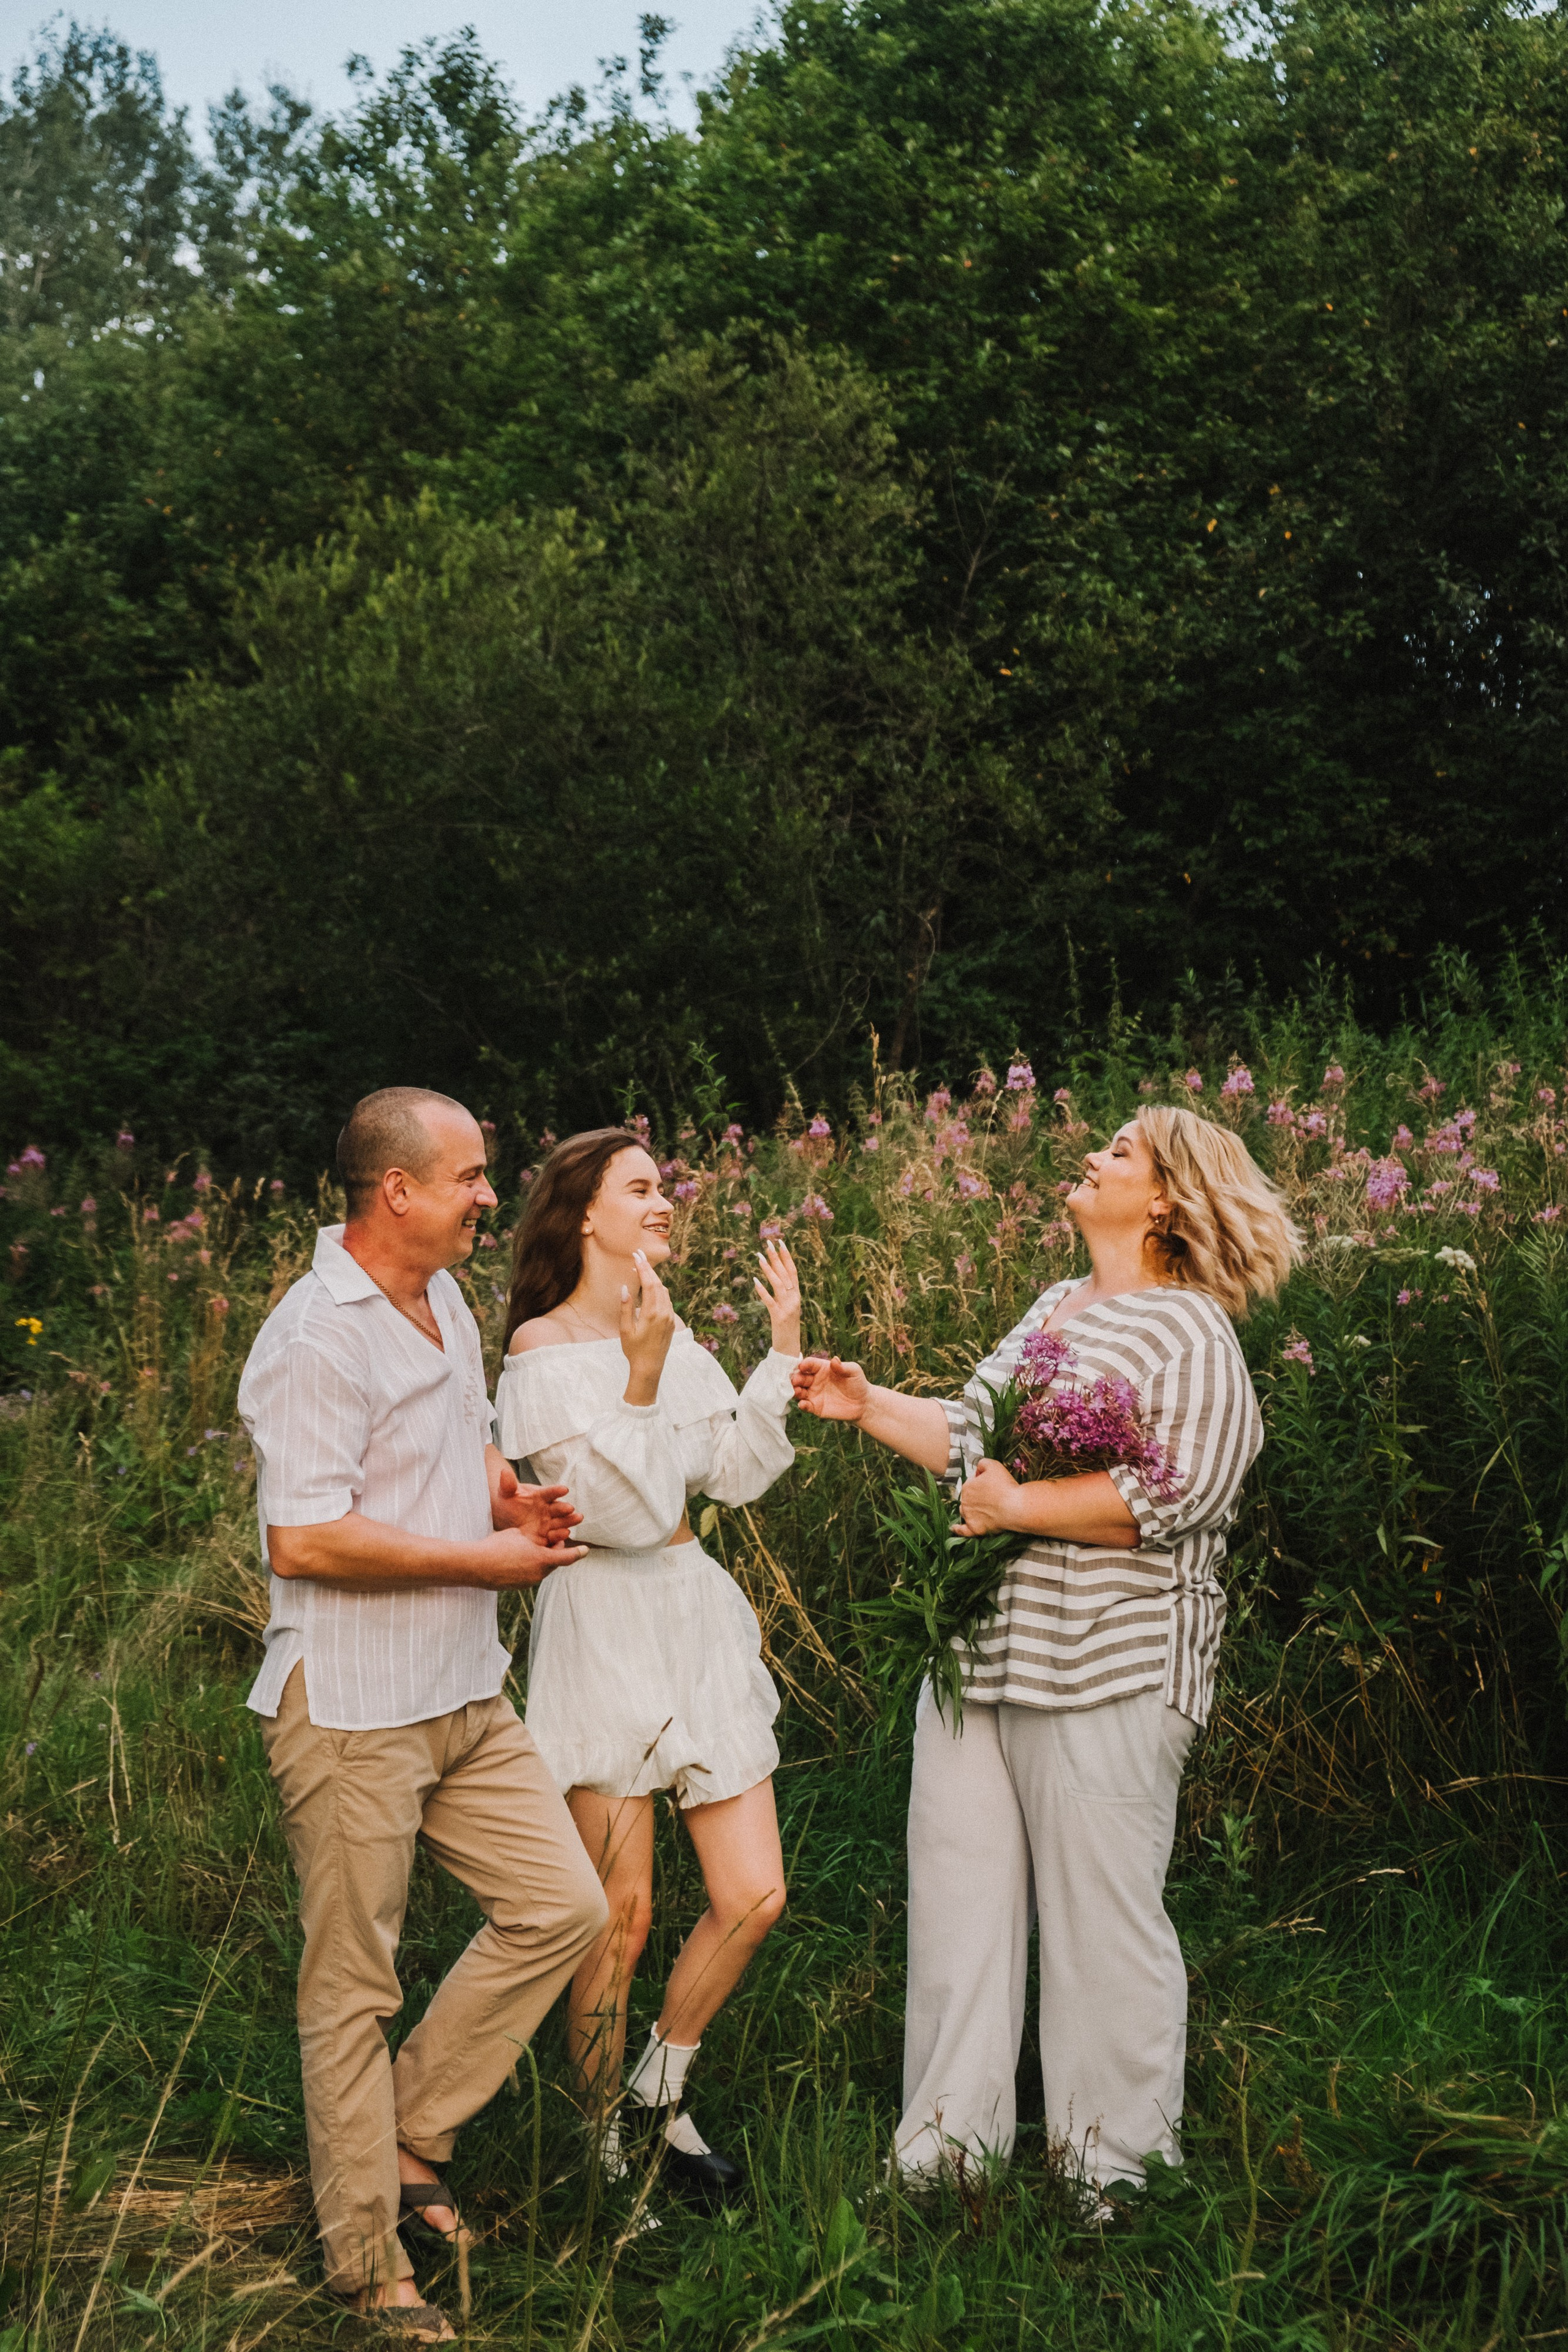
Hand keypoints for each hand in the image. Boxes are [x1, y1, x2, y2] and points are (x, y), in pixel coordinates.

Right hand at [475, 1526, 587, 1589]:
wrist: (476, 1566)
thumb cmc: (498, 1545)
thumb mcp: (519, 1534)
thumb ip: (533, 1538)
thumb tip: (537, 1540)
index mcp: (542, 1559)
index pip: (566, 1557)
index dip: (577, 1553)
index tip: (586, 1550)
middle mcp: (538, 1574)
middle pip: (554, 1563)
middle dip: (555, 1553)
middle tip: (553, 1542)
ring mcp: (528, 1582)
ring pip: (542, 1570)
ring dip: (542, 1561)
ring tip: (534, 1550)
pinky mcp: (518, 1587)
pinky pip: (530, 1576)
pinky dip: (530, 1568)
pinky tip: (519, 1560)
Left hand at [492, 1468, 582, 1545]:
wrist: (505, 1518)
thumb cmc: (508, 1501)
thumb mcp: (506, 1493)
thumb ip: (508, 1485)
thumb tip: (504, 1471)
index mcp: (541, 1496)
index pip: (550, 1492)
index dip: (556, 1491)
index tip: (564, 1489)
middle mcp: (548, 1508)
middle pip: (559, 1508)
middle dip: (565, 1508)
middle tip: (570, 1508)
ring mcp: (549, 1522)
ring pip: (561, 1521)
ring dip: (568, 1521)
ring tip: (576, 1519)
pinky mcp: (547, 1535)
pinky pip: (555, 1536)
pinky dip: (560, 1535)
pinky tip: (565, 1534)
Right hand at [620, 1248, 676, 1403]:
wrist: (650, 1368)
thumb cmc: (634, 1350)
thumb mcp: (625, 1329)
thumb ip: (625, 1307)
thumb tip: (625, 1288)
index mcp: (652, 1313)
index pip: (649, 1284)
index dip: (643, 1268)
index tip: (636, 1256)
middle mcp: (664, 1313)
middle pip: (658, 1284)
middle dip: (648, 1268)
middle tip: (639, 1255)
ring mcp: (670, 1317)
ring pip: (664, 1291)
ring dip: (654, 1279)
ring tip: (643, 1269)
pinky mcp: (672, 1322)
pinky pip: (667, 1300)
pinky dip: (659, 1290)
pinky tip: (651, 1287)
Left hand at [753, 1239, 802, 1353]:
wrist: (789, 1350)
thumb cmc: (787, 1328)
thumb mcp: (788, 1308)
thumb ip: (784, 1294)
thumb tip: (775, 1278)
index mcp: (797, 1296)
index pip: (793, 1271)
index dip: (787, 1256)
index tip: (780, 1242)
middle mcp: (794, 1299)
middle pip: (785, 1274)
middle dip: (776, 1258)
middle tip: (768, 1243)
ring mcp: (787, 1308)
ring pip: (778, 1285)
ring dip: (769, 1270)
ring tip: (759, 1257)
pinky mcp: (779, 1317)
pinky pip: (770, 1301)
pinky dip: (763, 1290)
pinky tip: (755, 1281)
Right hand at [791, 1354, 870, 1421]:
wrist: (863, 1403)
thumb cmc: (858, 1383)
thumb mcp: (854, 1371)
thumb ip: (843, 1366)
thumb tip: (834, 1359)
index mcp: (822, 1369)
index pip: (810, 1364)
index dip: (805, 1364)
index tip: (802, 1366)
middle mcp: (815, 1380)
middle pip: (800, 1377)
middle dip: (795, 1378)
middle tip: (794, 1380)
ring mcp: (814, 1394)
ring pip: (799, 1391)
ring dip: (795, 1391)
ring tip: (797, 1391)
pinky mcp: (816, 1407)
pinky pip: (806, 1406)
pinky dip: (802, 1405)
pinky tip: (803, 1404)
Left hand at [953, 1458, 1018, 1537]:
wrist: (1015, 1507)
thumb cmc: (1005, 1486)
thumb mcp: (994, 1465)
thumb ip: (982, 1464)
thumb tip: (977, 1470)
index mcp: (967, 1487)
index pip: (971, 1483)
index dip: (981, 1483)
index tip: (992, 1485)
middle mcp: (964, 1502)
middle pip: (968, 1498)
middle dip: (976, 1497)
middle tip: (992, 1497)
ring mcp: (969, 1516)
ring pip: (965, 1512)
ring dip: (969, 1510)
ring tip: (980, 1510)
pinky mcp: (975, 1529)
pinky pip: (963, 1530)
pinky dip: (958, 1529)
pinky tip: (954, 1528)